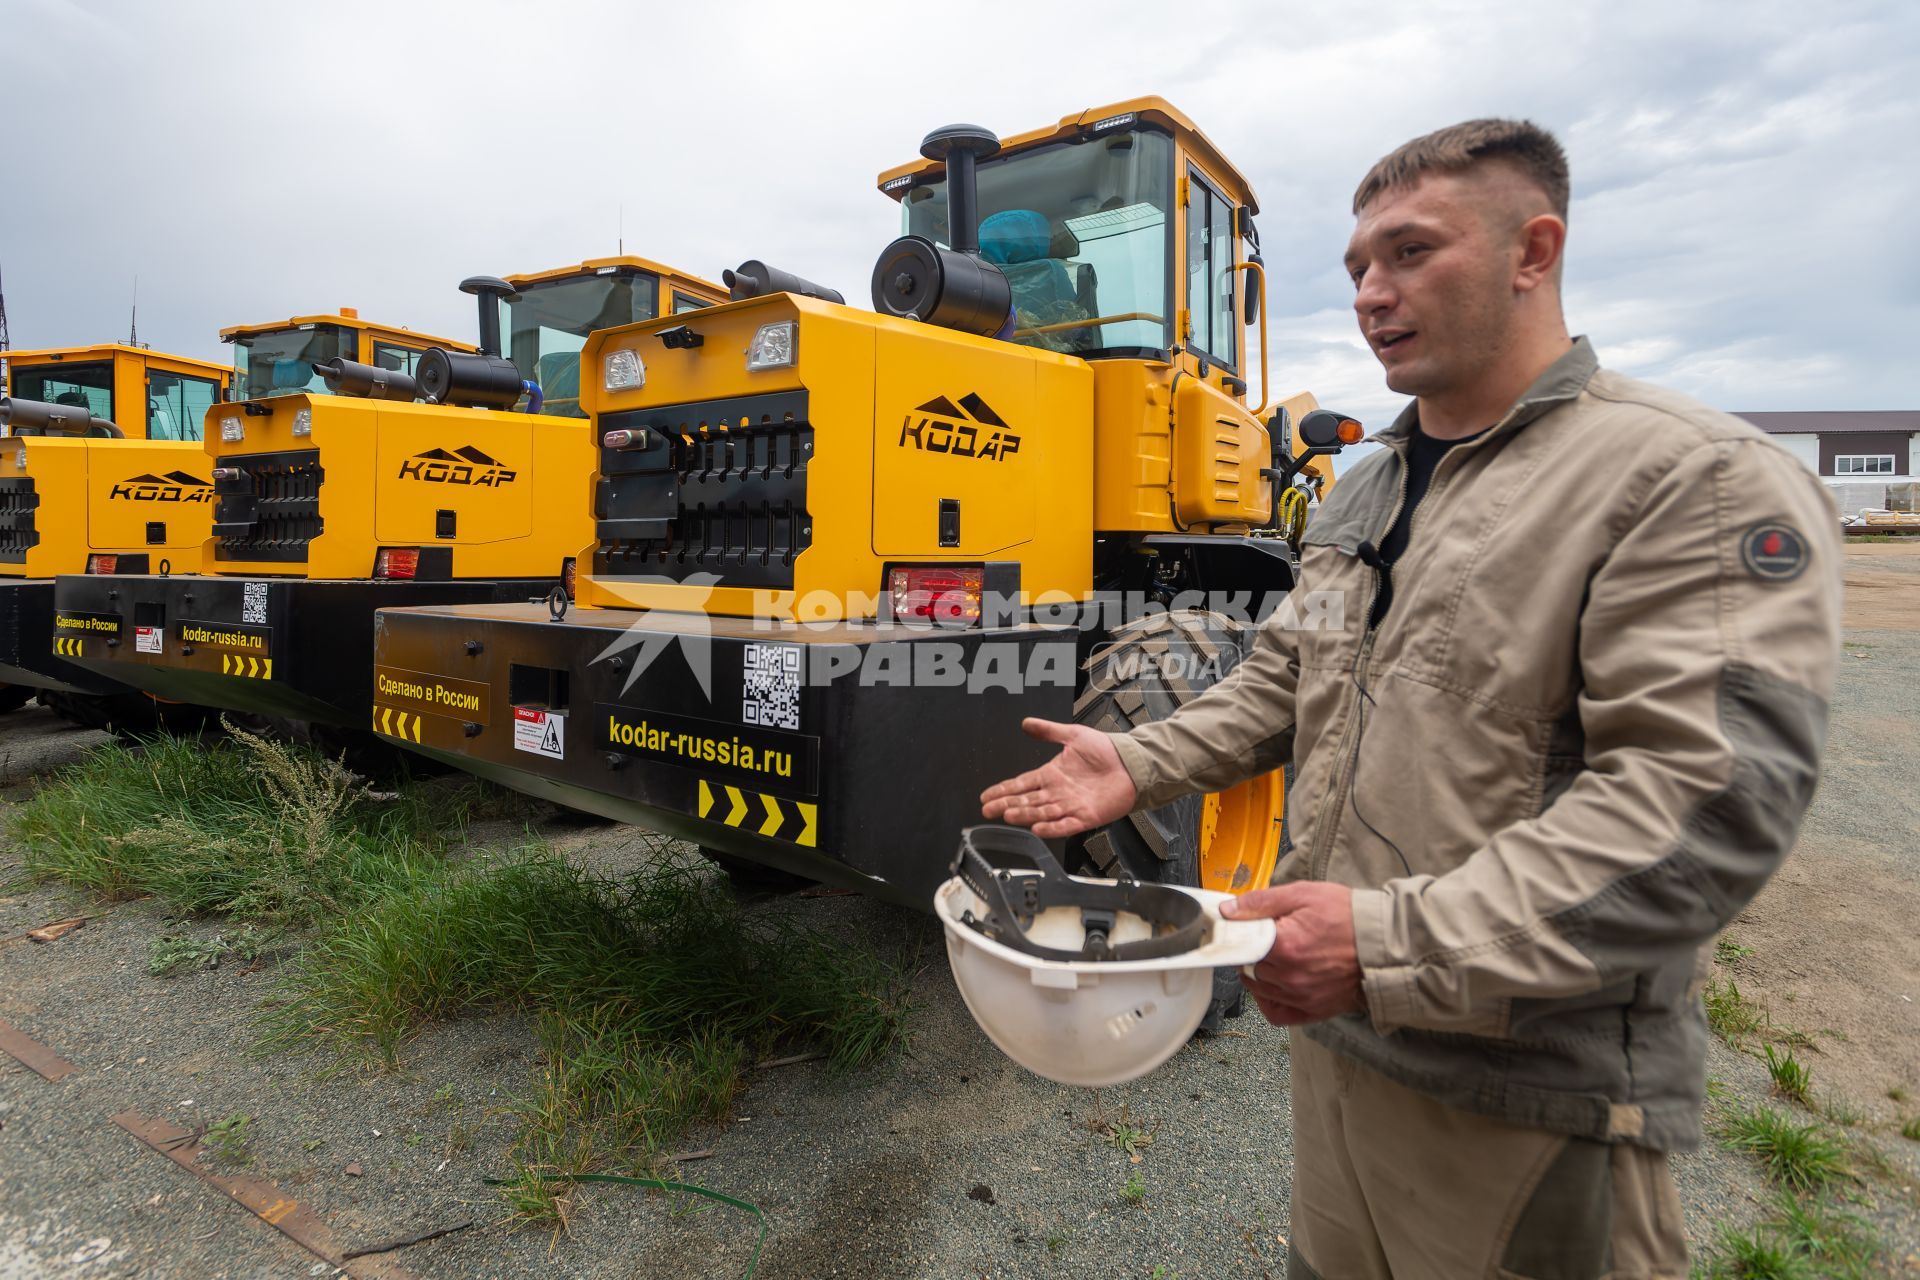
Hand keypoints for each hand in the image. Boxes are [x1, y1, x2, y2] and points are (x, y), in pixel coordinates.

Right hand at [979, 718, 1136, 838]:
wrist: (1131, 763)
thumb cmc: (1106, 751)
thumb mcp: (1073, 735)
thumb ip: (1048, 731)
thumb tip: (1026, 723)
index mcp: (1051, 774)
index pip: (1021, 783)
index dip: (1003, 790)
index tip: (986, 796)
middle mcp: (1057, 792)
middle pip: (1026, 800)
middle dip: (1006, 804)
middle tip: (988, 809)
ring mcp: (1070, 806)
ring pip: (1041, 812)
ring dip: (1025, 814)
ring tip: (1008, 814)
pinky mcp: (1086, 816)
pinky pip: (1066, 825)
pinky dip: (1052, 827)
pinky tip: (1038, 828)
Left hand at [1221, 883, 1364, 1024]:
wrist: (1385, 943)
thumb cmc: (1348, 916)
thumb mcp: (1303, 894)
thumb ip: (1261, 902)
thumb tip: (1228, 909)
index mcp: (1284, 945)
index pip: (1238, 944)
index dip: (1236, 934)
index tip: (1239, 927)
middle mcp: (1289, 976)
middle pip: (1247, 966)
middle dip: (1250, 950)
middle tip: (1264, 937)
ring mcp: (1301, 997)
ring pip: (1258, 988)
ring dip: (1258, 973)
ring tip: (1274, 955)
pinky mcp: (1313, 1011)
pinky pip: (1276, 1013)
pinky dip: (1268, 1001)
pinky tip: (1273, 985)